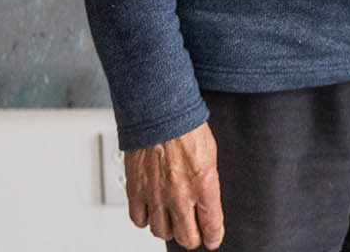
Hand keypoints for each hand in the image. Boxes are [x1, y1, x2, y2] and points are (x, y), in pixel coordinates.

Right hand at [124, 121, 223, 248]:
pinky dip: (145, 219)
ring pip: (161, 232)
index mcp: (203, 184)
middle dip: (193, 237)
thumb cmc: (185, 126)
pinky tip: (152, 210)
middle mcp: (179, 194)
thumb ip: (208, 183)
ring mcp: (156, 194)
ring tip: (172, 220)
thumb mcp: (210, 154)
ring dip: (168, 229)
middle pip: (186, 237)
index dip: (214, 237)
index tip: (213, 239)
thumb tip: (208, 202)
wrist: (158, 111)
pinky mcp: (136, 190)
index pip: (211, 225)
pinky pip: (139, 220)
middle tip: (193, 232)